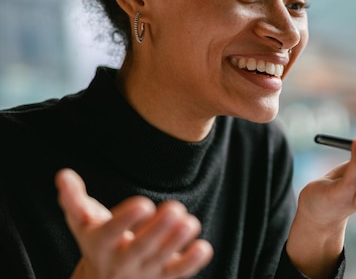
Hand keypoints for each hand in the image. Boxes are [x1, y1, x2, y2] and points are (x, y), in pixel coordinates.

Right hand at [55, 169, 212, 278]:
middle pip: (140, 248)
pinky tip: (203, 247)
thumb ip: (73, 198)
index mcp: (100, 243)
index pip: (111, 233)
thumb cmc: (97, 238)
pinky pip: (178, 273)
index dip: (126, 220)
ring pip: (162, 260)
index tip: (144, 203)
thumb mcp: (81, 220)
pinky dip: (192, 262)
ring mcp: (144, 271)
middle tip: (175, 208)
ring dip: (178, 242)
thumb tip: (63, 175)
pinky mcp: (163, 276)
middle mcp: (122, 261)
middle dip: (159, 230)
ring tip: (190, 222)